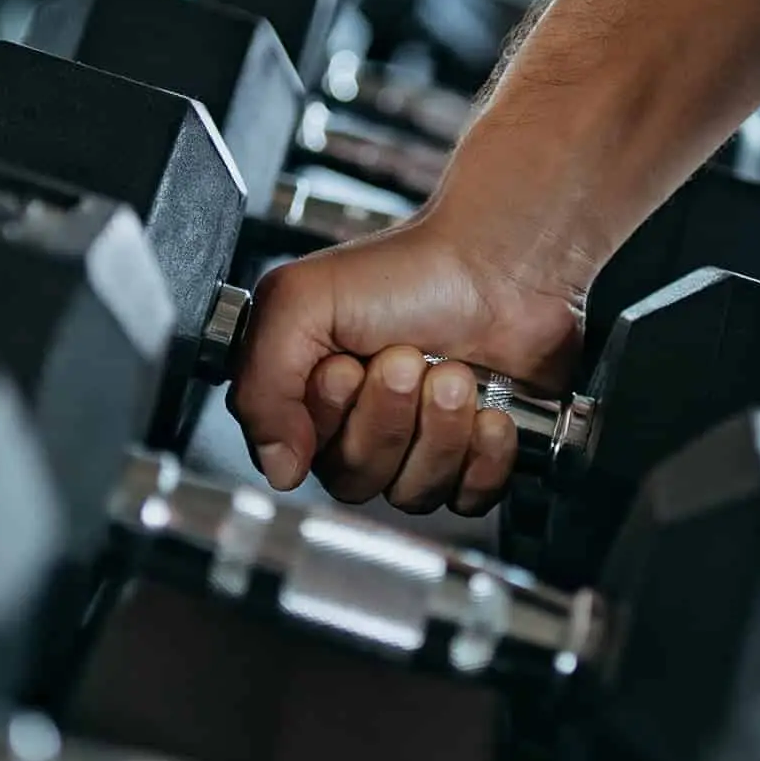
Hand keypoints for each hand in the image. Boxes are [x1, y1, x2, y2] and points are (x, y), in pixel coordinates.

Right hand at [228, 212, 583, 517]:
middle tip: (407, 360)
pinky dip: (483, 454)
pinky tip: (487, 411)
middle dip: (387, 416)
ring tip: (453, 374)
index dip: (329, 415)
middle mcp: (363, 423)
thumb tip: (278, 467)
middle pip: (357, 480)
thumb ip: (261, 386)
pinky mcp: (475, 455)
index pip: (300, 456)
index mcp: (312, 393)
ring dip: (439, 429)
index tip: (346, 365)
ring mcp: (421, 442)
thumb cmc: (410, 270)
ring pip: (414, 492)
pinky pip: (469, 496)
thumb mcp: (301, 301)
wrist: (498, 264)